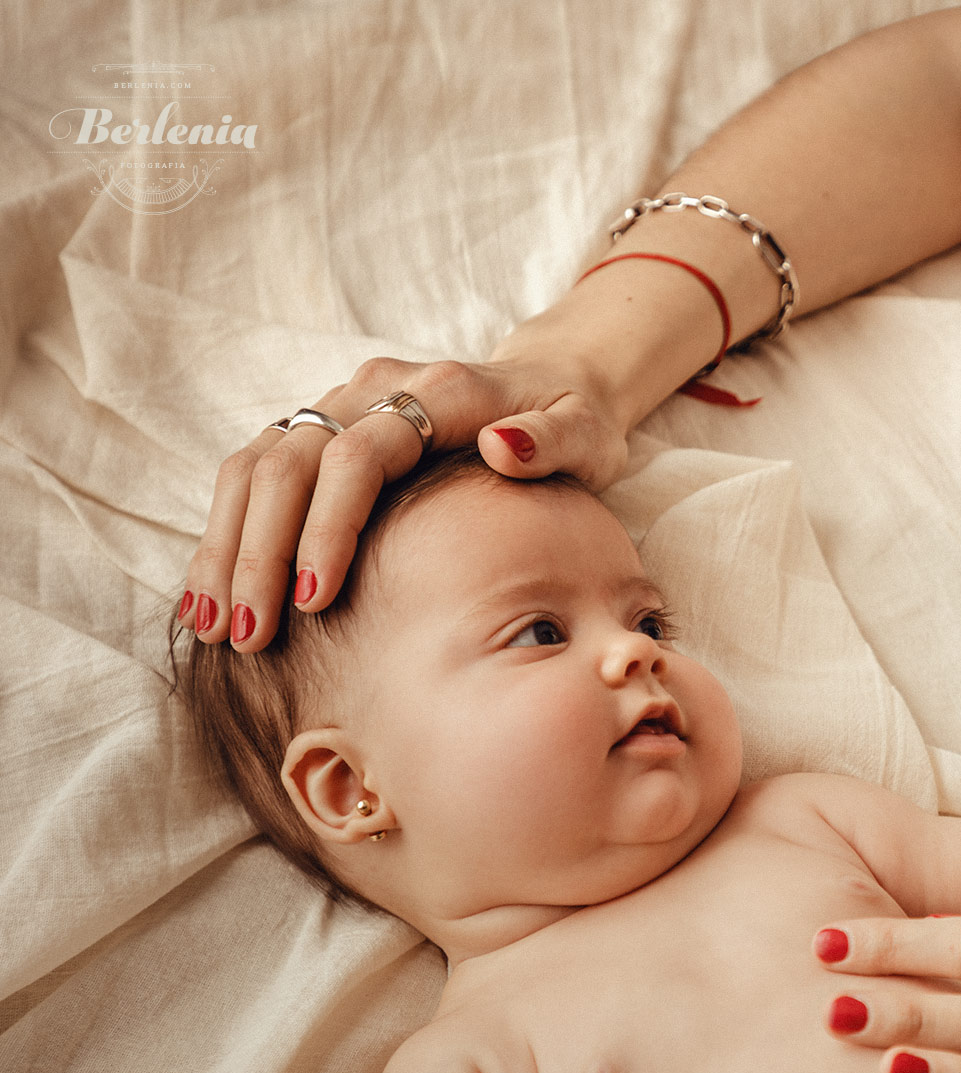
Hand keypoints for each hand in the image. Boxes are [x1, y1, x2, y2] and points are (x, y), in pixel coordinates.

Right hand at [185, 350, 629, 649]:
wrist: (549, 386)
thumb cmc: (573, 421)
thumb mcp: (586, 432)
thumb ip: (553, 441)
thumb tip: (502, 444)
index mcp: (437, 391)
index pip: (358, 455)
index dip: (329, 526)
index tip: (316, 600)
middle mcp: (374, 389)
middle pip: (290, 462)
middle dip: (261, 552)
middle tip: (250, 636)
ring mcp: (341, 406)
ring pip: (257, 466)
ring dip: (229, 547)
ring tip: (214, 629)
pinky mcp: (322, 430)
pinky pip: (255, 474)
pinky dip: (228, 533)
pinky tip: (212, 599)